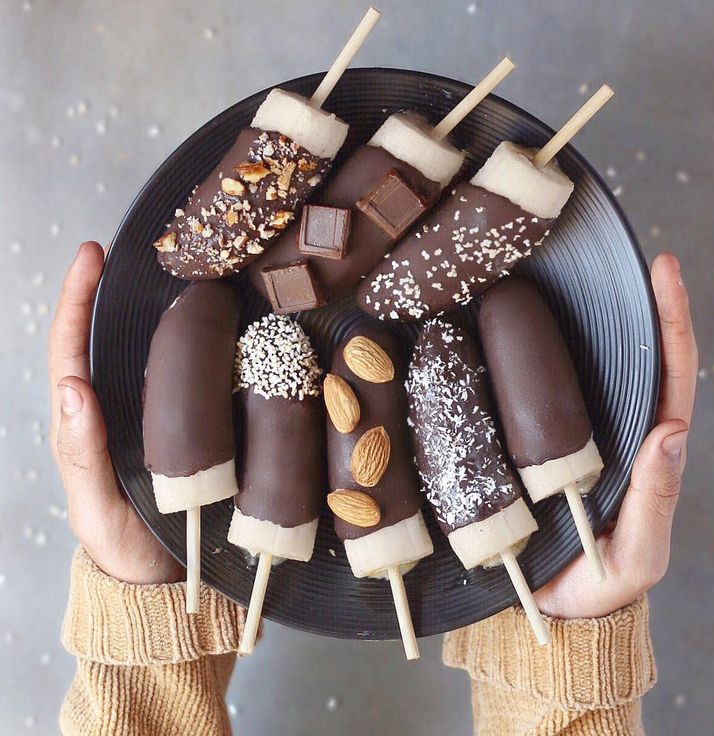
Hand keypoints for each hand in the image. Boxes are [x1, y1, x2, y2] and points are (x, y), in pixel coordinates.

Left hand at [49, 242, 182, 583]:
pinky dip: (181, 348)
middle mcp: (111, 413)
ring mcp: (145, 420)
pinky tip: (206, 331)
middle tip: (134, 253)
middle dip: (108, 292)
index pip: (69, 352)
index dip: (76, 301)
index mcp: (82, 425)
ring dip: (146, 313)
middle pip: (101, 341)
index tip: (92, 256)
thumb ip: (81, 454)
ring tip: (172, 277)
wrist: (167, 581)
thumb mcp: (95, 506)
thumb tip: (71, 388)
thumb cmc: (126, 548)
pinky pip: (175, 381)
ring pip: (140, 357)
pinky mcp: (179, 429)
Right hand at [534, 253, 697, 617]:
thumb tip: (672, 431)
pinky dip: (538, 359)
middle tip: (621, 255)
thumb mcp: (636, 551)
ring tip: (568, 275)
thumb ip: (655, 498)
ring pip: (589, 370)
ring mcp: (580, 436)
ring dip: (586, 322)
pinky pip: (544, 395)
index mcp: (652, 452)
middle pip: (634, 358)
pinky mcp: (543, 444)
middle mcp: (619, 433)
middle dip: (636, 303)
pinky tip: (516, 332)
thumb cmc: (599, 584)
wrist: (549, 608)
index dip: (672, 322)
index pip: (672, 377)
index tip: (663, 271)